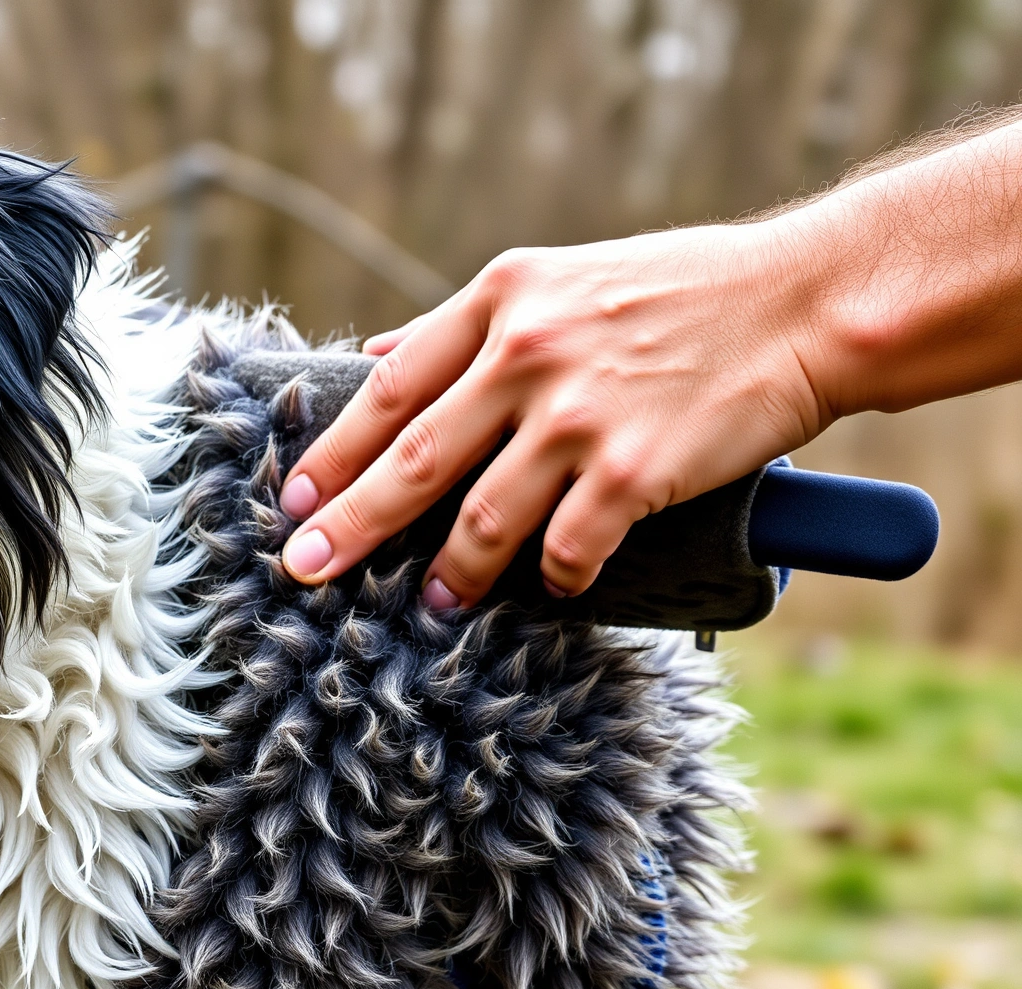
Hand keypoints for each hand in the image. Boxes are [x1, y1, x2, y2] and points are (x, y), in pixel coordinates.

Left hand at [277, 219, 832, 606]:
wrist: (802, 301)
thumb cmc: (678, 292)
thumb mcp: (556, 279)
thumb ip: (466, 325)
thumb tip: (376, 354)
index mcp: (500, 300)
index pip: (389, 386)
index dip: (333, 450)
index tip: (292, 499)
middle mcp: (527, 353)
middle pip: (412, 459)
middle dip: (349, 524)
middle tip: (304, 569)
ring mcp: (579, 414)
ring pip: (482, 517)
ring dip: (451, 572)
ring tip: (434, 601)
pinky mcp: (635, 470)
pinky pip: (568, 548)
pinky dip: (554, 576)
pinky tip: (551, 588)